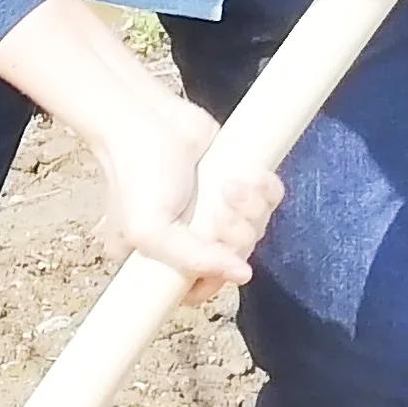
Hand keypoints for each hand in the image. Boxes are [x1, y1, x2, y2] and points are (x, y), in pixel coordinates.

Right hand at [88, 94, 281, 294]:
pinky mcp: (241, 182)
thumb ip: (192, 260)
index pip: (201, 288)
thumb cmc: (136, 173)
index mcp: (165, 255)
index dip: (214, 277)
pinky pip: (271, 200)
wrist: (147, 118)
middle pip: (235, 258)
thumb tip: (241, 275)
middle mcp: (193, 236)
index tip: (210, 255)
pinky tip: (246, 174)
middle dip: (235, 236)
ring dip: (250, 208)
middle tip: (217, 212)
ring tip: (228, 184)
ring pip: (257, 229)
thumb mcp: (148, 229)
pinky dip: (266, 188)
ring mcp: (218, 209)